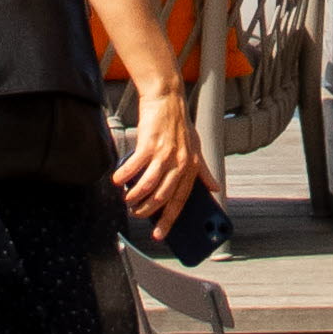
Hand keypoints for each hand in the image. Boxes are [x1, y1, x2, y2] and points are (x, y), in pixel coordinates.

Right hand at [116, 88, 208, 230]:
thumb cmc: (180, 124)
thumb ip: (204, 171)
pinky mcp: (150, 144)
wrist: (167, 99)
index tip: (160, 234)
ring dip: (135, 197)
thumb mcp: (197, 148)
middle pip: (163, 197)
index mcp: (192, 167)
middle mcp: (181, 162)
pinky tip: (117, 181)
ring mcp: (165, 153)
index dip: (170, 220)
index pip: (181, 200)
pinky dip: (124, 177)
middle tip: (136, 214)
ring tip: (127, 201)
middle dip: (147, 211)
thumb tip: (215, 188)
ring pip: (149, 185)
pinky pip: (135, 167)